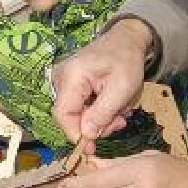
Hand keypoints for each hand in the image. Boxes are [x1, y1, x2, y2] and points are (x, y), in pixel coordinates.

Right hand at [49, 18, 153, 150]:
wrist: (126, 40)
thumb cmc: (126, 60)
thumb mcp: (122, 88)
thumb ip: (103, 113)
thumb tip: (86, 136)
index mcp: (72, 76)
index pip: (63, 114)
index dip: (75, 134)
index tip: (93, 147)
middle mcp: (61, 79)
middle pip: (70, 116)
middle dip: (94, 126)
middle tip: (119, 122)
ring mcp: (64, 82)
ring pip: (76, 114)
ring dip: (99, 120)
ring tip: (120, 113)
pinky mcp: (71, 86)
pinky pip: (80, 107)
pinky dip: (97, 112)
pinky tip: (112, 106)